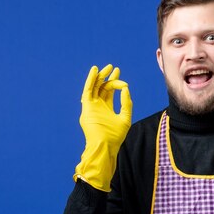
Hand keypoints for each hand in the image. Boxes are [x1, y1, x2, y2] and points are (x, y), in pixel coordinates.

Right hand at [74, 64, 132, 190]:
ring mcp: (91, 106)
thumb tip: (126, 89)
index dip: (116, 84)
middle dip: (107, 77)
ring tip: (104, 68)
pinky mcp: (86, 107)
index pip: (109, 91)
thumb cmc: (115, 136)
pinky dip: (90, 80)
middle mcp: (98, 106)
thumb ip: (126, 103)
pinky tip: (95, 71)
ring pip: (93, 87)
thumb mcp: (125, 117)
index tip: (124, 84)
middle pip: (101, 87)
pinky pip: (87, 90)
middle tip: (113, 68)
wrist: (105, 145)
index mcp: (107, 108)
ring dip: (98, 76)